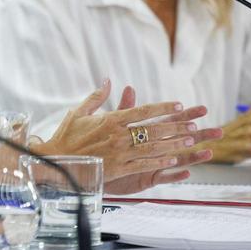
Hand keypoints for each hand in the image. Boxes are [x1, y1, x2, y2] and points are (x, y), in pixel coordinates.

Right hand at [37, 81, 220, 194]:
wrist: (56, 162)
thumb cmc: (67, 136)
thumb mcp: (79, 112)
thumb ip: (97, 96)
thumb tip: (108, 80)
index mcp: (110, 120)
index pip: (142, 112)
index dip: (162, 108)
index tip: (179, 105)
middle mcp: (118, 136)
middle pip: (153, 129)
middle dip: (175, 127)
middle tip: (193, 125)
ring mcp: (120, 154)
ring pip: (153, 148)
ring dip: (174, 143)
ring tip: (190, 141)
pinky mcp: (119, 169)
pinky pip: (144, 165)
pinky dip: (161, 162)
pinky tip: (174, 159)